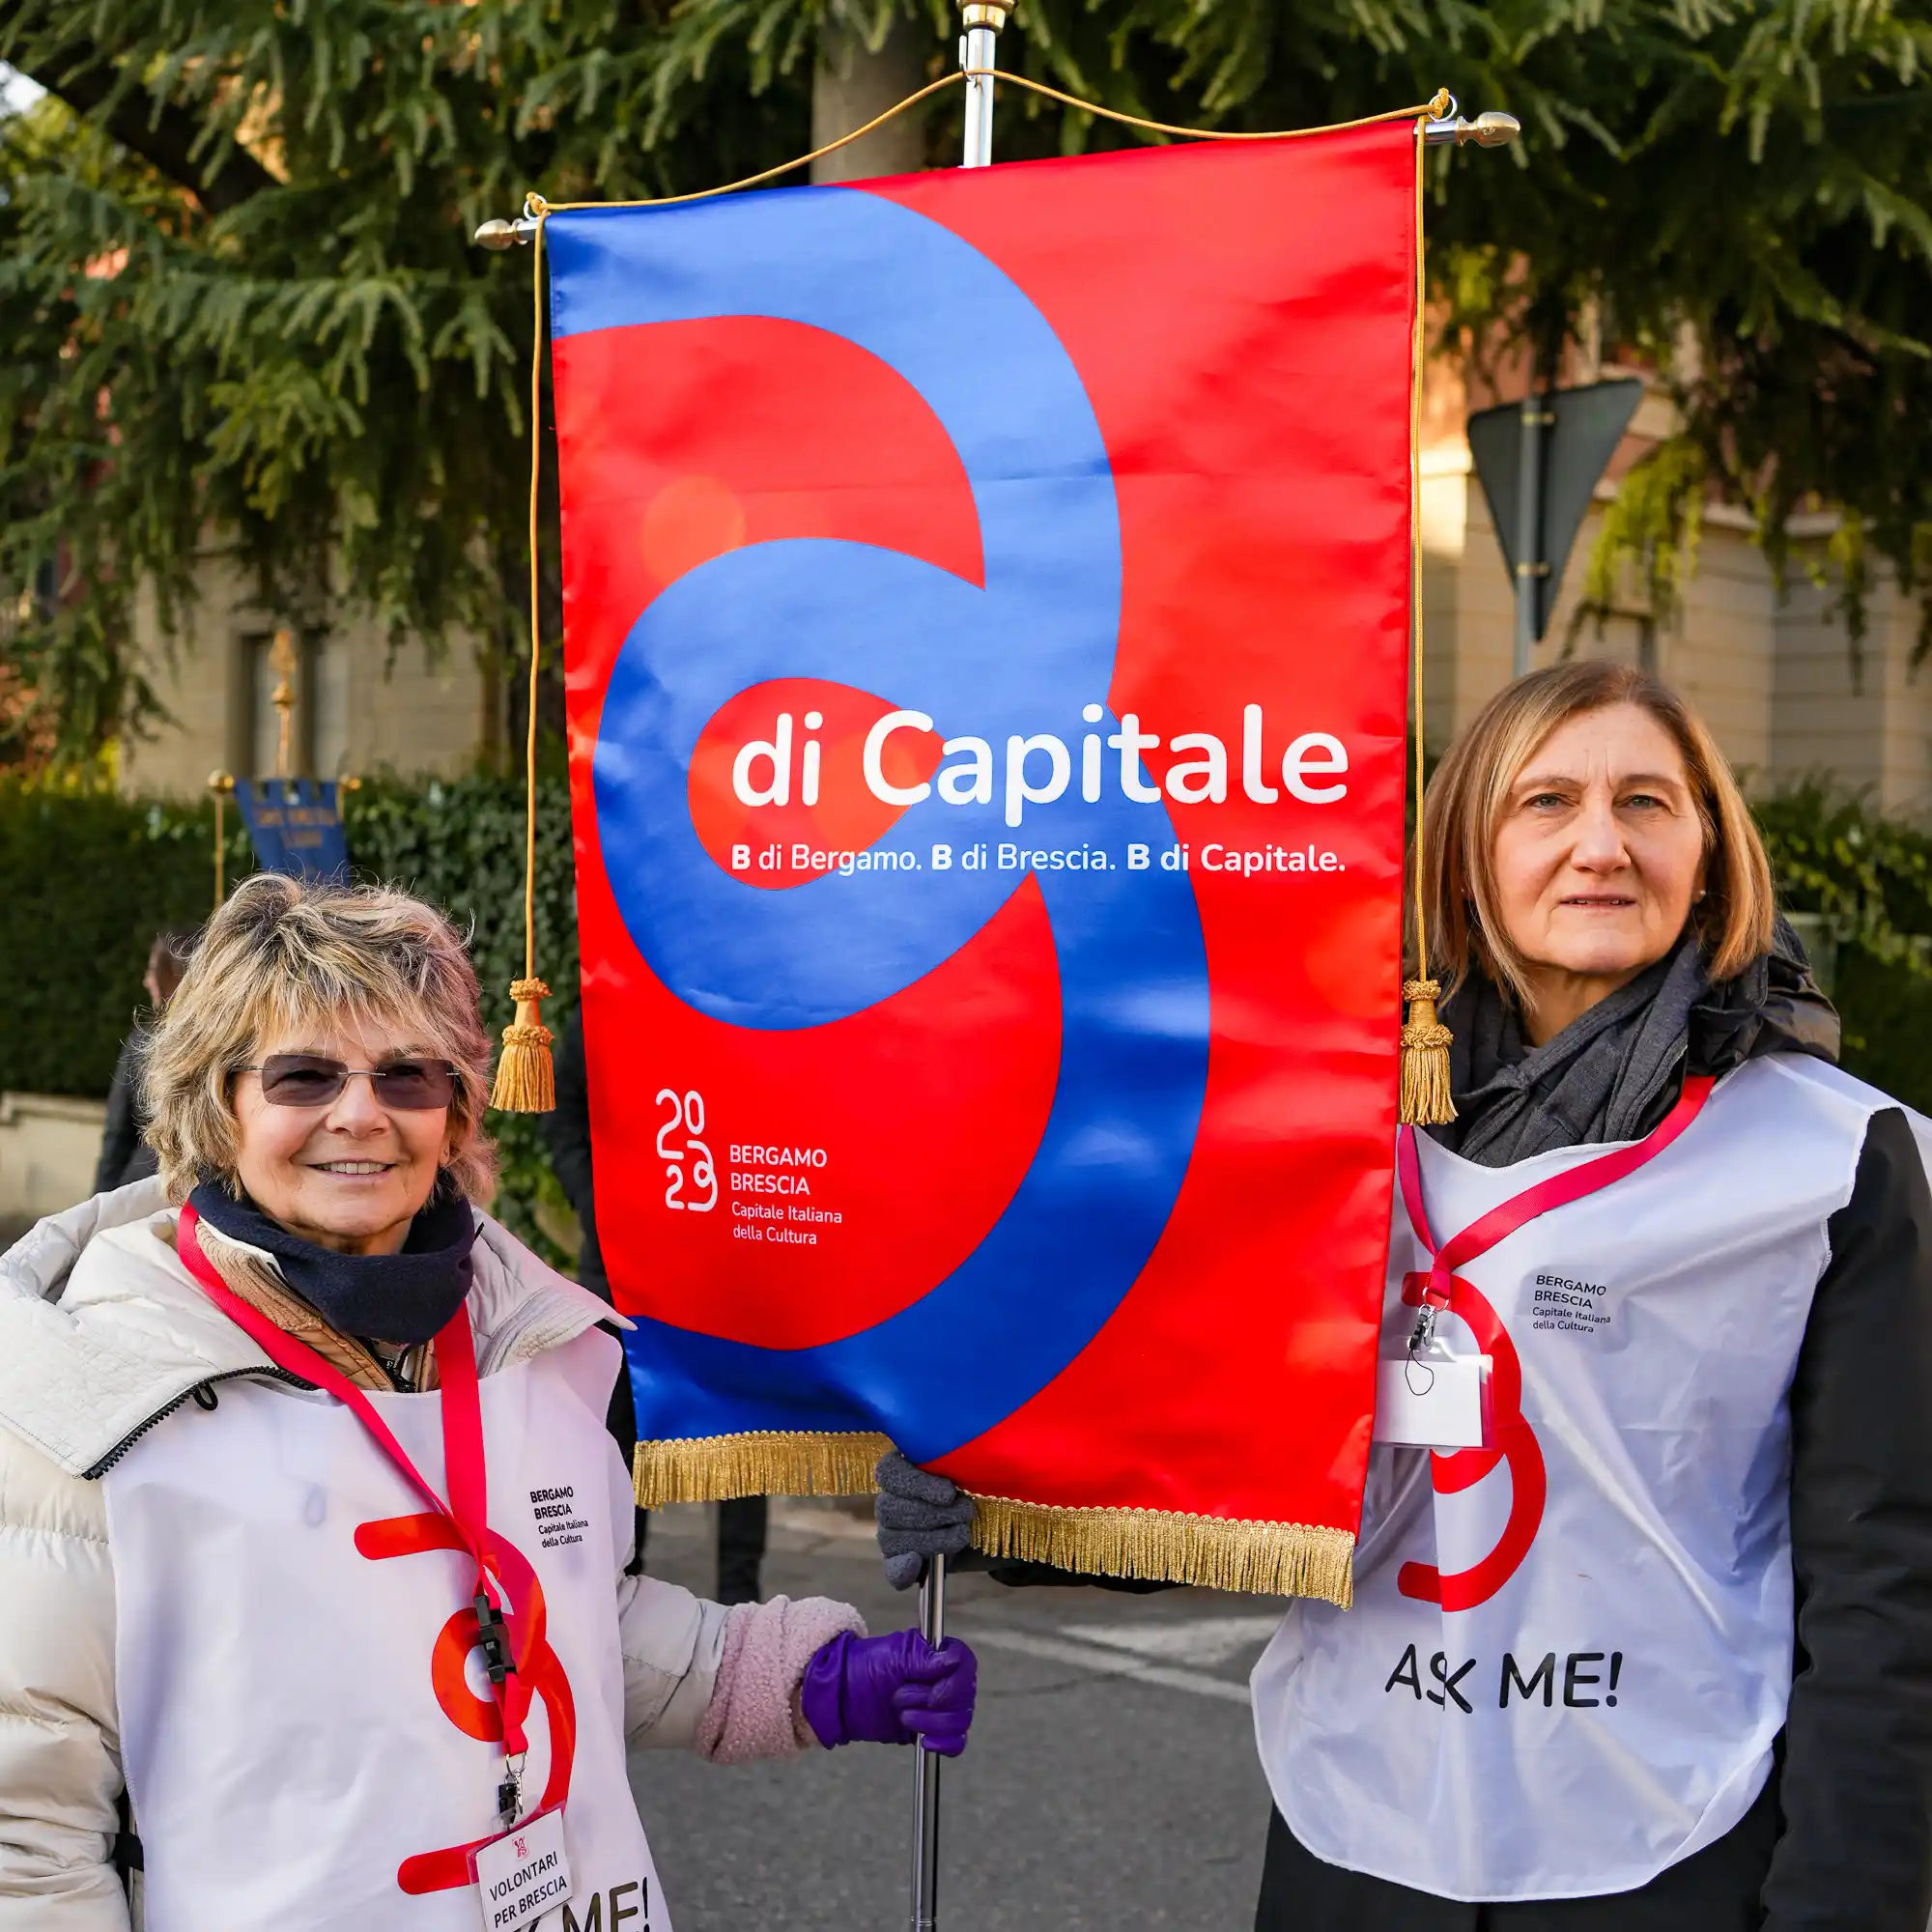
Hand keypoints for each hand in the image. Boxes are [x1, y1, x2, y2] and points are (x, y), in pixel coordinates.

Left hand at [800, 1630, 977, 1756]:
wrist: (841, 1696)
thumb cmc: (864, 1667)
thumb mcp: (893, 1657)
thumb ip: (925, 1659)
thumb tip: (953, 1659)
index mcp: (937, 1654)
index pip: (965, 1665)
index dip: (954, 1682)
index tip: (933, 1691)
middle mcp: (944, 1679)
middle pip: (964, 1696)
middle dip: (933, 1703)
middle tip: (900, 1698)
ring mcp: (940, 1706)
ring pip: (960, 1721)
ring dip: (931, 1722)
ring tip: (903, 1716)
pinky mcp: (933, 1730)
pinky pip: (956, 1742)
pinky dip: (945, 1744)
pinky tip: (925, 1741)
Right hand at [875, 1450, 974, 1590]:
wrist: (984, 1521)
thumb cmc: (972, 1488)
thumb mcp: (968, 1472)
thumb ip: (956, 1467)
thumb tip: (951, 1489)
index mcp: (900, 1468)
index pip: (889, 1471)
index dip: (917, 1484)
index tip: (948, 1495)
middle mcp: (889, 1499)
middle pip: (890, 1507)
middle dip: (933, 1514)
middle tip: (964, 1513)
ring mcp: (890, 1531)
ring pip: (894, 1538)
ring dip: (932, 1539)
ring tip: (961, 1534)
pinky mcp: (900, 1560)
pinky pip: (892, 1568)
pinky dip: (903, 1569)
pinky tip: (916, 1562)